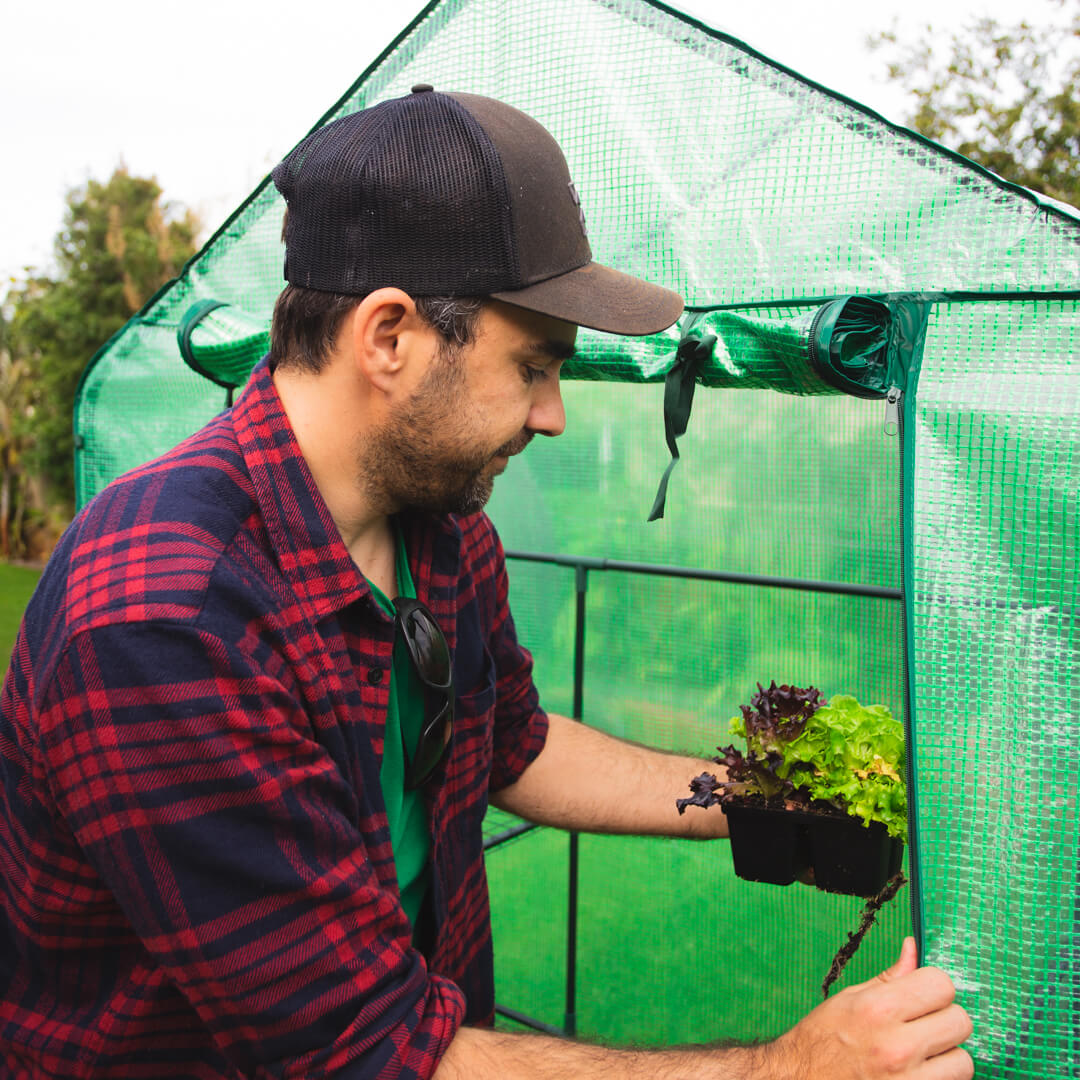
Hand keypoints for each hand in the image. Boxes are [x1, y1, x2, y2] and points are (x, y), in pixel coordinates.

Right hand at [766, 937, 972, 1078]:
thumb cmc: (823, 1040)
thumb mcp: (850, 999)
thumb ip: (890, 977)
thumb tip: (913, 947)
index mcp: (878, 1009)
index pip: (942, 985)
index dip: (935, 987)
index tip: (923, 995)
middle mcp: (897, 1047)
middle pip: (960, 1022)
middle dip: (945, 1020)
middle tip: (924, 1026)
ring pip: (964, 1061)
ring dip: (948, 1058)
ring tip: (923, 1057)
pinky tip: (919, 1074)